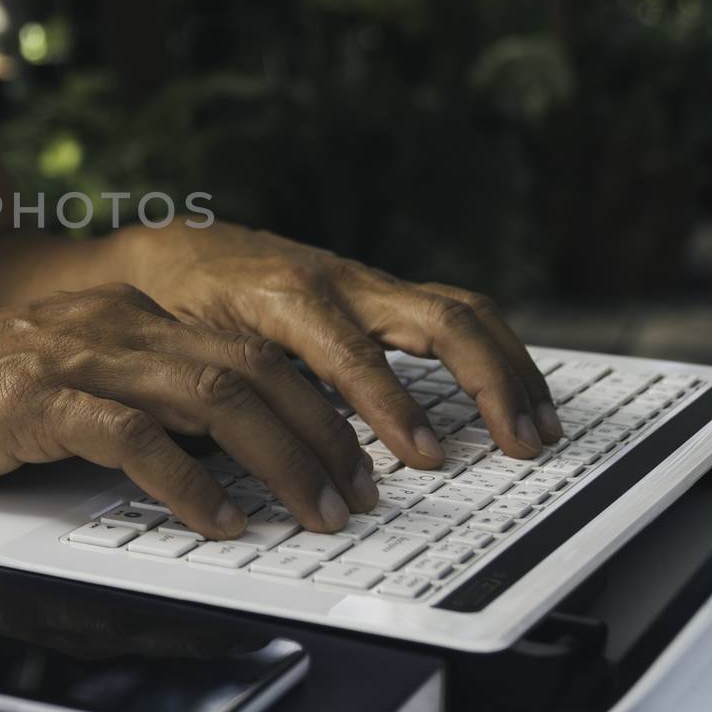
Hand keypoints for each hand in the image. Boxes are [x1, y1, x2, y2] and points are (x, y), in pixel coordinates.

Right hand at [0, 283, 376, 538]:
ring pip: (211, 394)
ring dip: (279, 458)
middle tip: (358, 492)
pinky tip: (219, 519)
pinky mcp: (32, 398)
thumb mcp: (58, 386)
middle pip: (250, 366)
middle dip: (319, 433)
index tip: (350, 457)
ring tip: (315, 511)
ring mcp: (72, 354)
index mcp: (121, 316)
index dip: (312, 403)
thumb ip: (128, 403)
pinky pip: (133, 436)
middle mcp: (111, 323)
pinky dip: (189, 481)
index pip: (243, 348)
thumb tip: (210, 456)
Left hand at [122, 224, 560, 468]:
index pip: (353, 355)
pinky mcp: (377, 293)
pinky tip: (514, 396)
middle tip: (519, 442)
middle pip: (437, 318)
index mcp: (284, 297)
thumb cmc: (176, 305)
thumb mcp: (190, 349)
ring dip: (509, 368)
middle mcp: (337, 282)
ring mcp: (364, 283)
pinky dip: (493, 353)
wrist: (172, 249)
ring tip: (539, 426)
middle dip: (488, 381)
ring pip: (460, 311)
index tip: (428, 456)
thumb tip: (251, 462)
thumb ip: (227, 393)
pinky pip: (451, 314)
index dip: (393, 407)